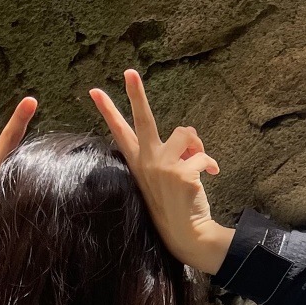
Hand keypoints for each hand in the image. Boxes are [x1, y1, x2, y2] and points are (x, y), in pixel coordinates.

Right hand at [89, 69, 233, 274]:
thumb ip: (173, 152)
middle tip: (129, 71)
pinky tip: (210, 176)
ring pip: (186, 134)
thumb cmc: (177, 202)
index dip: (108, 110)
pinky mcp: (180, 173)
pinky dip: (210, 164)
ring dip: (197, 145)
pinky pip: (202, 155)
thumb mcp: (167, 175)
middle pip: (142, 119)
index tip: (94, 90)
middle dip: (136, 93)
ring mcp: (162, 167)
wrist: (186, 233)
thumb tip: (188, 136)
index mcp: (139, 162)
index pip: (119, 131)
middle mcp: (147, 161)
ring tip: (198, 162)